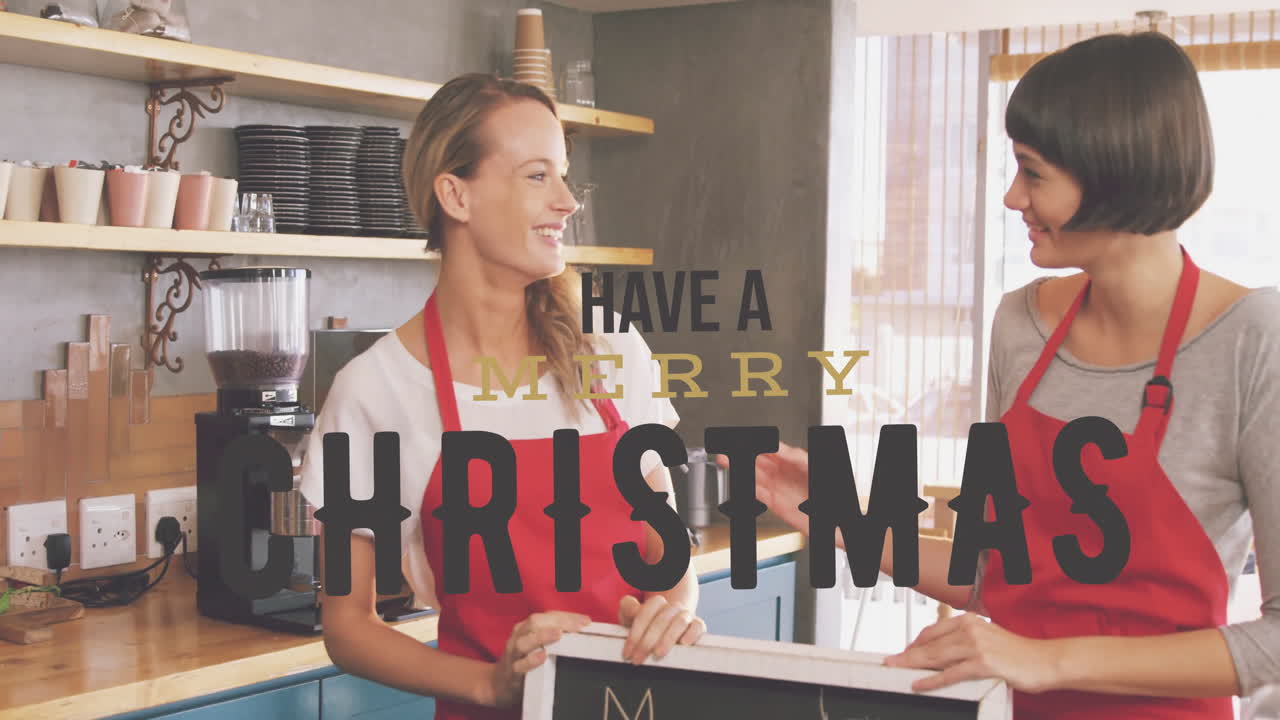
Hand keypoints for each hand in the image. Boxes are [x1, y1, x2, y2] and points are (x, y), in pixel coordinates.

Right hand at [488, 611, 590, 707]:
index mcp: (526, 628)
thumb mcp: (535, 645)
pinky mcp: (511, 673)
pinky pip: (519, 666)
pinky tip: (542, 656)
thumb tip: (582, 633)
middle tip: (578, 626)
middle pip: (535, 622)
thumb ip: (553, 638)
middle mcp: (518, 637)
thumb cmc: (523, 662)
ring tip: (559, 634)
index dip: (567, 616)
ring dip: (542, 636)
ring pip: (524, 642)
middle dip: (559, 622)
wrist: (497, 685)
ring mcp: (513, 655)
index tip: (586, 621)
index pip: (547, 616)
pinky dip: (530, 661)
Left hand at [617, 595, 705, 663]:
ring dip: (668, 638)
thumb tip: (633, 609)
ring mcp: (686, 615)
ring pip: (680, 621)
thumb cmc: (646, 626)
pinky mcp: (698, 625)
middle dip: (647, 642)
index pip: (645, 613)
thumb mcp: (631, 617)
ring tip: (658, 653)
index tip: (627, 653)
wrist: (667, 630)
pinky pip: (698, 626)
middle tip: (638, 659)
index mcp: (656, 603)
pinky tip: (683, 644)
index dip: (634, 634)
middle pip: (661, 620)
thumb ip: (628, 608)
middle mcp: (673, 607)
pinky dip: (692, 633)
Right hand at [716, 442, 844, 547]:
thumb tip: (778, 447)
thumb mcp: (813, 465)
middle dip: (743, 455)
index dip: (757, 443)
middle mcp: (784, 475)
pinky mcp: (777, 505)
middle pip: (758, 462)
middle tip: (729, 450)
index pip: (770, 449)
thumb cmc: (830, 490)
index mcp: (793, 462)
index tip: (745, 439)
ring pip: (755, 477)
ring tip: (727, 461)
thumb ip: (795, 456)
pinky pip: (759, 495)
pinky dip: (749, 488)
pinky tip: (741, 481)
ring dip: (741, 470)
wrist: (835, 519)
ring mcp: (780, 489)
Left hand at [884, 613, 1061, 693]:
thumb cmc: (1019, 653)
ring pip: (936, 657)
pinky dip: (932, 680)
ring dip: (913, 665)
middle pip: (930, 644)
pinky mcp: (984, 664)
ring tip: (897, 671)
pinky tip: (919, 683)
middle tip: (890, 662)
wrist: (1046, 660)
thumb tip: (940, 652)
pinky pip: (951, 673)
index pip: (933, 631)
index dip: (914, 643)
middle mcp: (971, 629)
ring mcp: (977, 646)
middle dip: (907, 654)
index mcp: (970, 620)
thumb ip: (965, 642)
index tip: (902, 652)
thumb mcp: (988, 640)